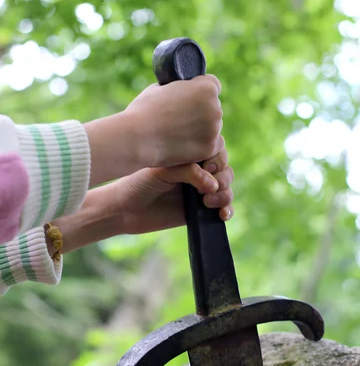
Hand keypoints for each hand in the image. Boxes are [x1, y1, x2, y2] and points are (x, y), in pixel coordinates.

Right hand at [84, 75, 222, 186]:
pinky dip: (202, 144)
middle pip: (214, 107)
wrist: (137, 138)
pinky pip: (213, 144)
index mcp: (206, 87)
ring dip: (202, 128)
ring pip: (213, 126)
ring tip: (179, 133)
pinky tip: (185, 143)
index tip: (190, 99)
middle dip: (202, 111)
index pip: (213, 85)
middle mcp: (215, 107)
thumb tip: (185, 91)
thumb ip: (181, 88)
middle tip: (181, 119)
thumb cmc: (144, 111)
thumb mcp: (162, 87)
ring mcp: (214, 129)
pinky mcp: (210, 148)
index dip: (200, 91)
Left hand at [112, 149, 233, 234]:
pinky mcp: (201, 211)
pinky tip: (222, 215)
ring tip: (207, 202)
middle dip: (222, 177)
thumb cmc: (138, 183)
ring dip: (224, 194)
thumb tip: (213, 185)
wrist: (125, 209)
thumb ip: (188, 172)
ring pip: (227, 188)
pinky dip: (227, 210)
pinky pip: (224, 208)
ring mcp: (201, 191)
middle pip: (225, 169)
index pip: (215, 149)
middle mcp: (198, 171)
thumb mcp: (162, 172)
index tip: (206, 166)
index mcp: (188, 155)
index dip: (216, 158)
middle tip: (207, 188)